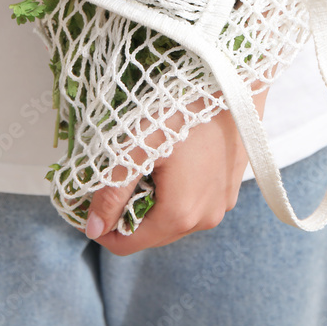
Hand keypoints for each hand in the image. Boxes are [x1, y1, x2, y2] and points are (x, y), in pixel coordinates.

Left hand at [81, 85, 268, 252]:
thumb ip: (113, 190)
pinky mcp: (232, 186)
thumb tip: (93, 227)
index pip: (127, 244)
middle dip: (130, 211)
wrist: (234, 80)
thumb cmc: (185, 108)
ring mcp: (223, 203)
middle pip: (152, 234)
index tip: (92, 199)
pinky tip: (174, 158)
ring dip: (155, 200)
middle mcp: (206, 218)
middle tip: (119, 174)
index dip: (102, 226)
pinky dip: (178, 191)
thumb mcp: (139, 145)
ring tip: (147, 162)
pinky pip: (196, 202)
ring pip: (175, 218)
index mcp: (180, 214)